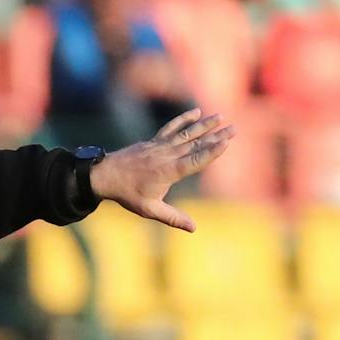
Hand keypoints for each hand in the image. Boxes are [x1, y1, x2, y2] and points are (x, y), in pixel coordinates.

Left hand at [89, 109, 234, 232]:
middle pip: (195, 144)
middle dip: (216, 136)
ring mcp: (160, 146)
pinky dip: (183, 119)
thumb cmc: (128, 194)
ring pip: (186, 133)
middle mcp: (167, 156)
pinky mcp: (154, 141)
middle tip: (234, 129)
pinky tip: (196, 112)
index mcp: (168, 172)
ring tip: (221, 117)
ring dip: (205, 125)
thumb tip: (193, 228)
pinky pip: (171, 127)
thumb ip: (173, 218)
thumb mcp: (150, 210)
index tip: (226, 143)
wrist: (105, 176)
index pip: (194, 161)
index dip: (211, 152)